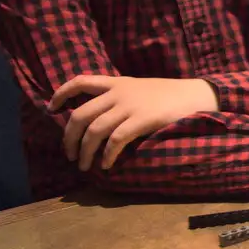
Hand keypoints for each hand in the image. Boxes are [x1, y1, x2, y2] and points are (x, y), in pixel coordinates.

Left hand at [51, 75, 218, 170]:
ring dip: (85, 152)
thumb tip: (99, 116)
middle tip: (69, 154)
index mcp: (117, 83)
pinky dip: (107, 155)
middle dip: (69, 138)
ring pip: (94, 131)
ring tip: (84, 166)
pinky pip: (115, 140)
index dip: (61, 95)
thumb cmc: (171, 95)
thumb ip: (120, 97)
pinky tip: (106, 165)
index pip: (80, 82)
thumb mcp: (141, 88)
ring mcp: (129, 106)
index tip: (51, 109)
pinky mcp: (141, 120)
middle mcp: (118, 93)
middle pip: (80, 115)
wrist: (197, 95)